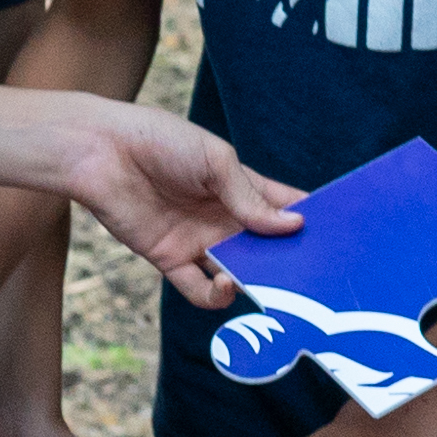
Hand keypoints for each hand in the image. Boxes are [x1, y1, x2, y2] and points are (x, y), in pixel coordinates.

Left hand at [54, 101, 300, 309]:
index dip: (306, 220)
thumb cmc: (160, 141)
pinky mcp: (170, 259)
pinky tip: (225, 284)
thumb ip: (251, 198)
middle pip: (265, 248)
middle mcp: (223, 218)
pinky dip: (215, 296)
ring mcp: (198, 241)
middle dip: (287, 261)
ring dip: (255, 282)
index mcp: (239, 186)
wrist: (101, 151)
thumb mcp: (215, 161)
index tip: (335, 236)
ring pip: (238, 273)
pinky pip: (198, 289)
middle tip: (310, 274)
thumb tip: (293, 226)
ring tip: (269, 283)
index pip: (282, 207)